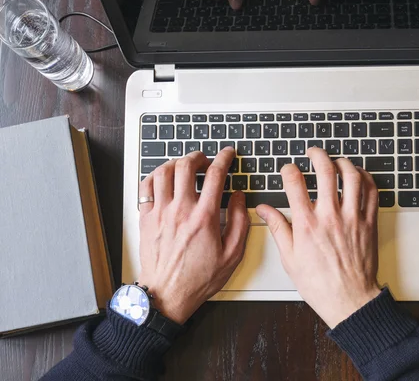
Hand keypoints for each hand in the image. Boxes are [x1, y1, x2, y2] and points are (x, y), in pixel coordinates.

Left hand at [137, 148, 248, 323]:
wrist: (167, 295)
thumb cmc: (198, 279)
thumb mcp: (232, 255)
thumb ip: (240, 222)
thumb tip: (239, 198)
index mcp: (204, 217)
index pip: (216, 175)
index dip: (224, 158)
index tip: (228, 154)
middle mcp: (180, 210)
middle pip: (186, 166)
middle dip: (198, 156)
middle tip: (205, 160)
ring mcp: (160, 213)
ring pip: (163, 172)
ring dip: (176, 163)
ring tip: (184, 167)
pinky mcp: (146, 219)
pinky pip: (146, 188)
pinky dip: (155, 177)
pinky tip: (163, 180)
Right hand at [256, 147, 380, 327]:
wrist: (349, 299)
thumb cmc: (319, 283)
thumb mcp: (289, 258)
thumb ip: (277, 228)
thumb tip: (264, 210)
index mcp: (307, 224)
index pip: (295, 183)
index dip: (289, 170)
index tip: (288, 169)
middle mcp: (330, 216)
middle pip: (325, 172)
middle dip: (317, 155)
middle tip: (313, 153)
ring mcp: (353, 218)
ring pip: (352, 177)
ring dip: (343, 163)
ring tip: (336, 161)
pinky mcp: (369, 223)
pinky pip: (372, 193)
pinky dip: (366, 179)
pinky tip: (358, 175)